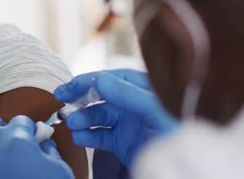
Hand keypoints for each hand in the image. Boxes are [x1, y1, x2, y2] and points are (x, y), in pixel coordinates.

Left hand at [0, 116, 73, 178]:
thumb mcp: (58, 168)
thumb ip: (48, 150)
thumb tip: (43, 145)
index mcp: (17, 141)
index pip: (20, 120)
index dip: (30, 127)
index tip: (35, 135)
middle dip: (1, 127)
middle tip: (16, 138)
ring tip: (12, 159)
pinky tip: (6, 174)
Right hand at [55, 69, 177, 166]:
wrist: (182, 165)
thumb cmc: (177, 131)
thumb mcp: (153, 109)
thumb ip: (127, 94)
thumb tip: (99, 79)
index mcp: (142, 88)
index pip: (110, 78)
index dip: (88, 81)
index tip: (69, 86)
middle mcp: (132, 103)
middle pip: (100, 96)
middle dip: (80, 99)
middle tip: (62, 102)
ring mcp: (126, 123)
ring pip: (97, 116)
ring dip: (82, 118)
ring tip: (72, 123)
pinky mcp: (122, 142)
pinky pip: (100, 135)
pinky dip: (88, 136)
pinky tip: (80, 137)